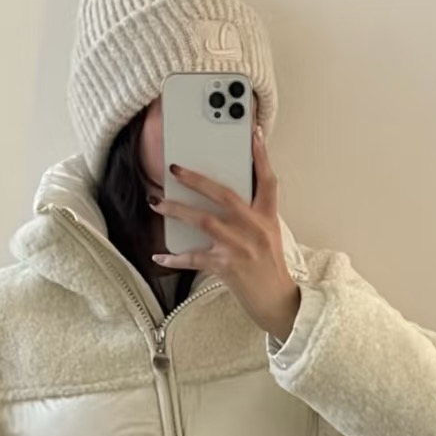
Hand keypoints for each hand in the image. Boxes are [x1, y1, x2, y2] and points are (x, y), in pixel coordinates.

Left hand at [151, 127, 301, 342]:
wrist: (278, 303)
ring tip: (157, 203)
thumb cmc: (270, 269)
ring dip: (177, 210)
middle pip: (224, 195)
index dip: (261, 156)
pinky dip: (175, 257)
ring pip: (204, 220)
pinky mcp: (226, 266)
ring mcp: (240, 247)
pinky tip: (160, 256)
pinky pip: (194, 258)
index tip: (253, 133)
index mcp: (267, 218)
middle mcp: (254, 228)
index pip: (268, 181)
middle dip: (197, 180)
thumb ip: (252, 216)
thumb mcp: (269, 236)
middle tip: (175, 169)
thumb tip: (224, 199)